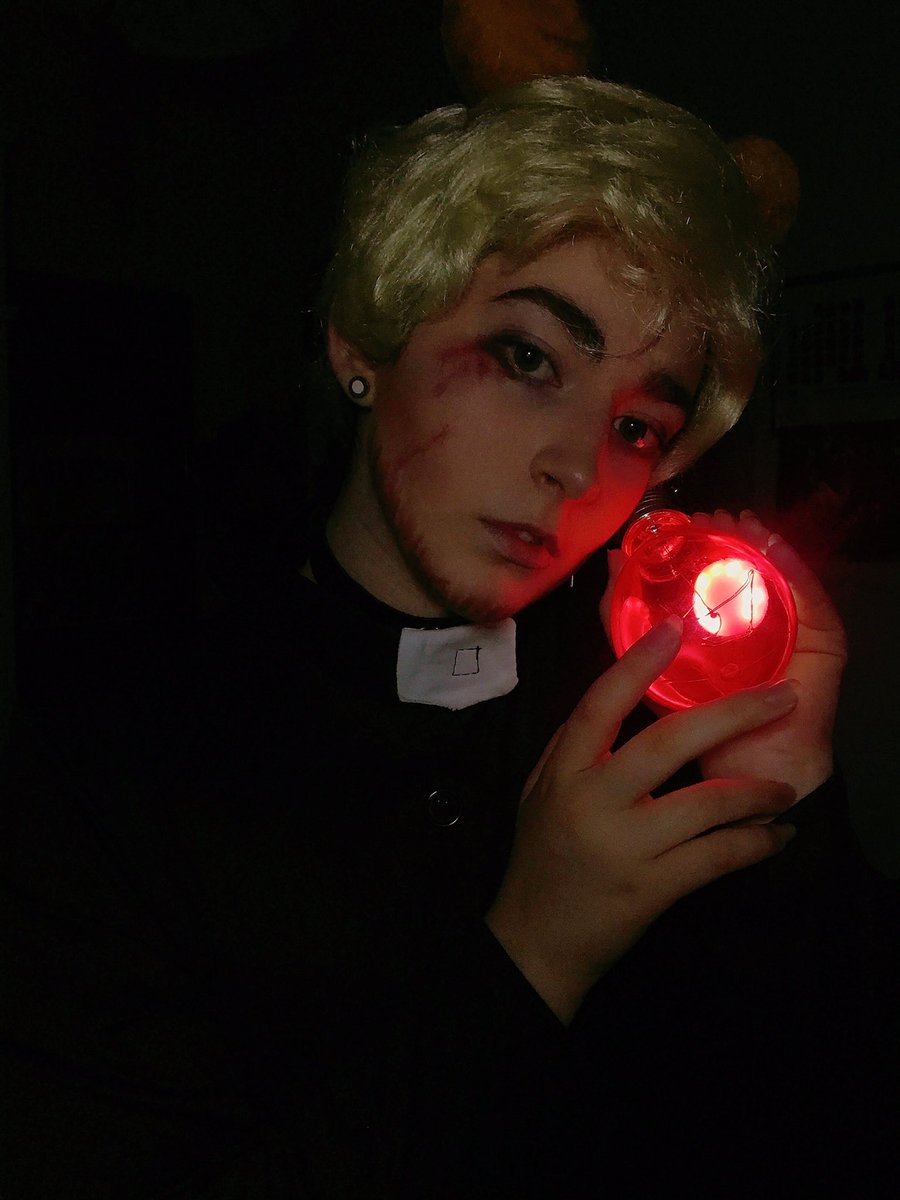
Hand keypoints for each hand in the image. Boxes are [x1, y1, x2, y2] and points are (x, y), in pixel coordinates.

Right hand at [486, 619, 798, 1023]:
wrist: (535, 940)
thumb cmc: (541, 859)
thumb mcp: (540, 794)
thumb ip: (572, 748)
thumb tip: (618, 698)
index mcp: (565, 771)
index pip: (600, 704)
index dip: (637, 664)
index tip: (674, 629)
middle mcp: (594, 800)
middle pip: (670, 741)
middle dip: (734, 714)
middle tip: (781, 697)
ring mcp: (626, 845)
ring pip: (707, 805)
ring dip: (756, 791)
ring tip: (786, 786)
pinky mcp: (653, 887)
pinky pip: (717, 858)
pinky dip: (755, 844)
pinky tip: (775, 836)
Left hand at [601, 509, 846, 800]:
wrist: (742, 780)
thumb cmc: (694, 728)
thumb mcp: (648, 666)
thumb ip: (624, 620)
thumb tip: (609, 561)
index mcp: (720, 626)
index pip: (713, 571)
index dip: (699, 543)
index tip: (677, 522)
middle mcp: (758, 622)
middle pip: (748, 567)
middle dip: (727, 537)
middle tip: (705, 517)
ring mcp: (793, 630)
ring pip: (780, 574)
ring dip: (758, 542)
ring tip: (736, 521)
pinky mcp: (823, 643)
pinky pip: (810, 596)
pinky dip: (791, 566)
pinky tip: (769, 544)